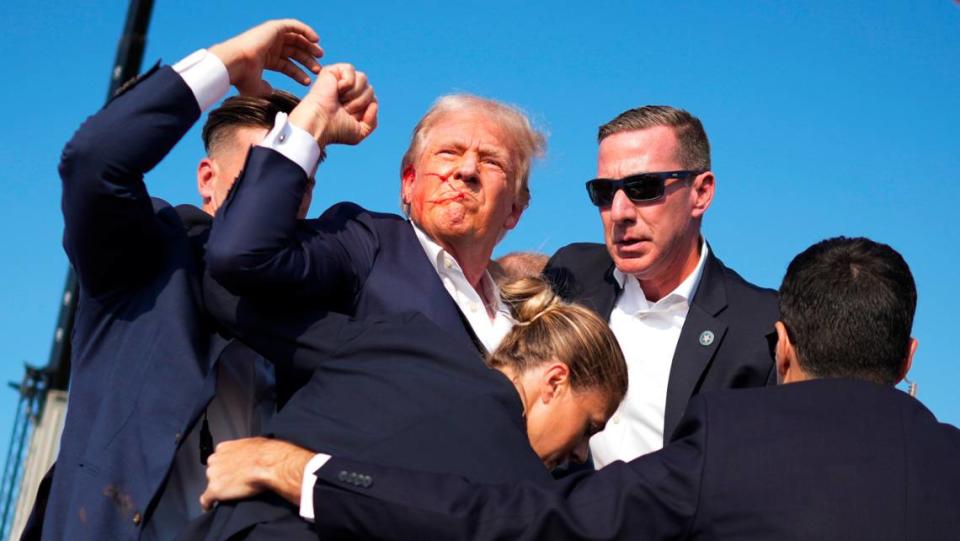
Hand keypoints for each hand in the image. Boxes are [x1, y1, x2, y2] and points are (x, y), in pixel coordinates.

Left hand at [198, 437, 313, 510]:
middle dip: (222, 477)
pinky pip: (206, 500)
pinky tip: (211, 507)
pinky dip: (208, 504)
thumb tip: (250, 452)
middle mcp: (214, 460)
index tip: (232, 470)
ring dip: (219, 489)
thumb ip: (244, 449)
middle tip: (235, 481)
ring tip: (231, 494)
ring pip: (211, 485)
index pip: (218, 459)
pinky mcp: (215, 490)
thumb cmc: (265, 453)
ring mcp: (213, 476)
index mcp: (223, 448)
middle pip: (213, 471)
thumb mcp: (254, 443)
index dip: (226, 466)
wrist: (268, 465)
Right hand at [209, 19, 322, 95]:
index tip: (309, 81)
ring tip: (320, 55)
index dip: (299, 73)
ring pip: (296, 40)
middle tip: (318, 69)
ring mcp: (271, 36)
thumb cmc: (243, 78)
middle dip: (307, 60)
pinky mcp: (274, 28)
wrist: (236, 64)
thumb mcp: (257, 88)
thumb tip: (270, 91)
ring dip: (309, 47)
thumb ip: (265, 89)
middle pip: (294, 52)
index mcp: (266, 60)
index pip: (287, 66)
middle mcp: (269, 47)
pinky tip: (316, 40)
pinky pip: (294, 26)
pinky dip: (306, 31)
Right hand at [288, 63, 377, 147]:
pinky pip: (350, 69)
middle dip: (360, 102)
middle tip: (343, 109)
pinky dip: (346, 82)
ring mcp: (340, 80)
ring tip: (339, 100)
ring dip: (353, 94)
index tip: (350, 117)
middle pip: (370, 89)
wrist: (319, 124)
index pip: (373, 100)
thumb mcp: (360, 132)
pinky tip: (335, 89)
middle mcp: (348, 90)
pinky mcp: (332, 70)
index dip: (365, 110)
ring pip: (363, 78)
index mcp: (354, 102)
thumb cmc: (336, 130)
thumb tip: (374, 104)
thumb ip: (372, 122)